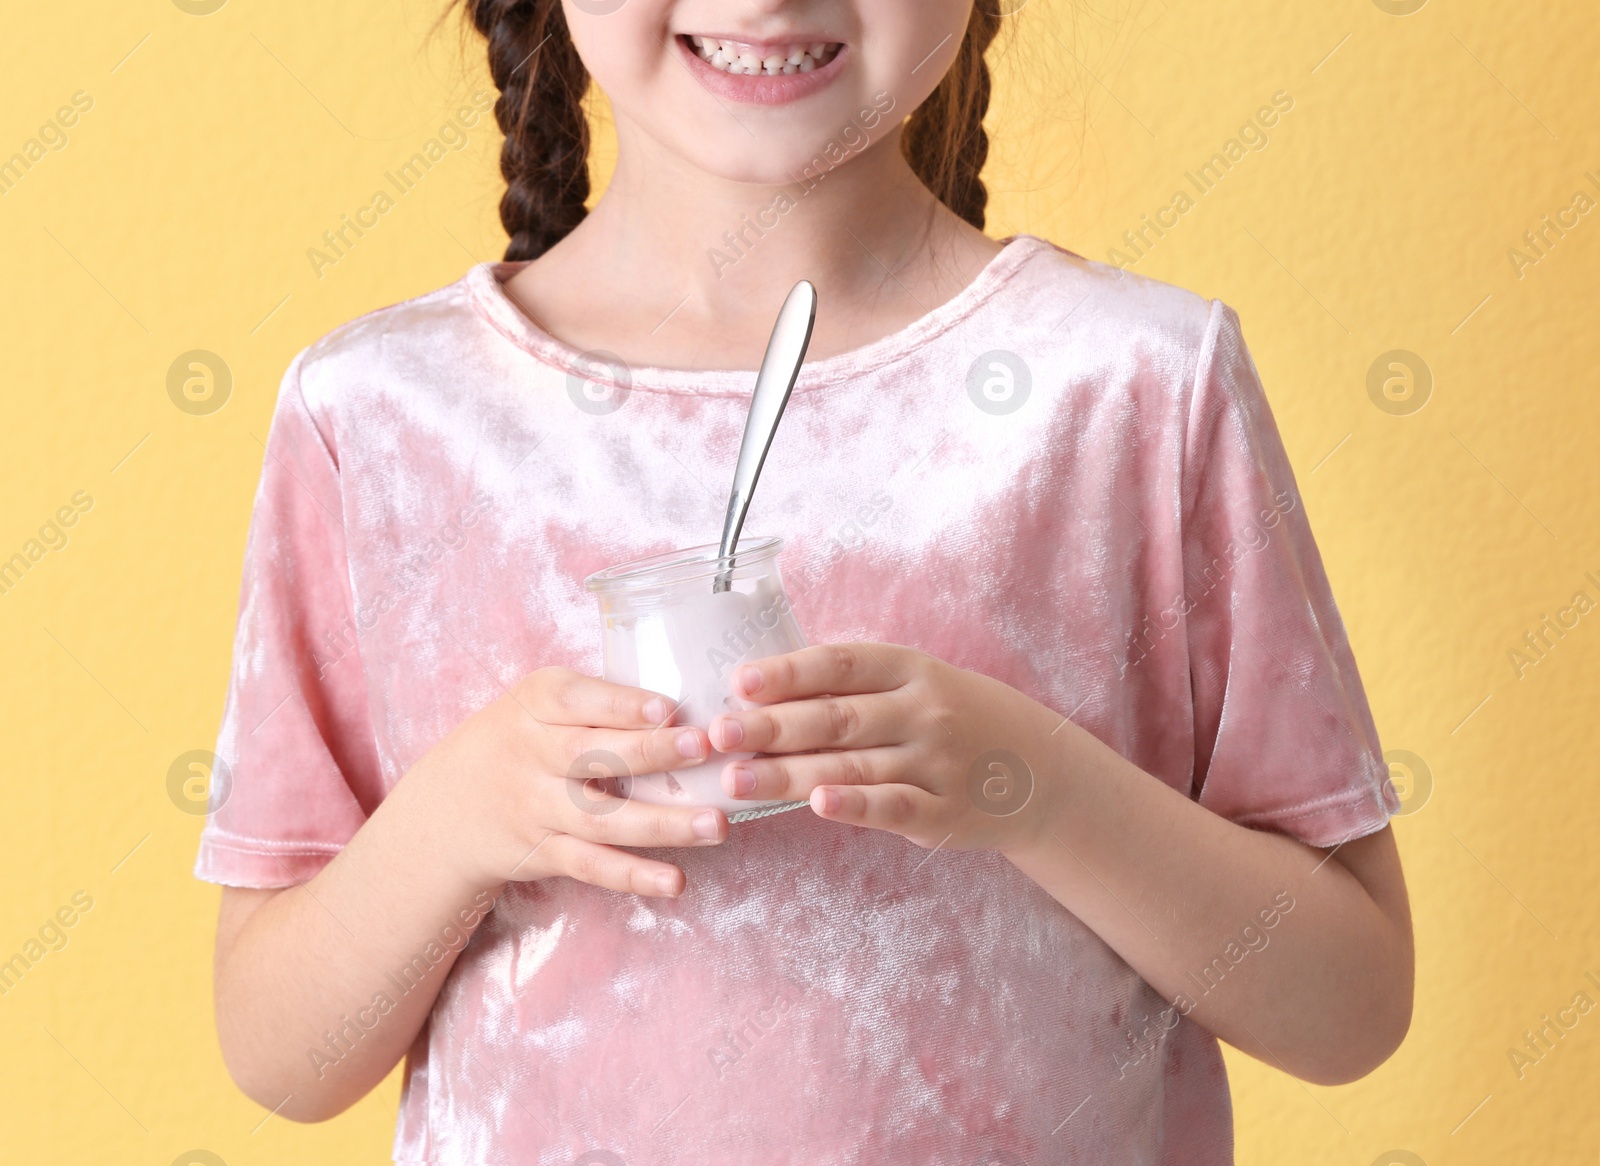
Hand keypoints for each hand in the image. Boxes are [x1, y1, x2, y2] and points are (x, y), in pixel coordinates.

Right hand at [404, 667, 729, 898]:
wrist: (448, 806)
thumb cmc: (522, 737)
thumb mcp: (540, 702)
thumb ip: (600, 700)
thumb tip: (690, 700)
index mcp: (535, 704)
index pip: (575, 700)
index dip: (621, 705)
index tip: (669, 708)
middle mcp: (532, 755)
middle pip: (591, 756)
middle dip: (650, 752)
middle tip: (705, 748)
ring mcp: (537, 808)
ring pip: (601, 819)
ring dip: (661, 824)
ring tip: (715, 824)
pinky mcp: (544, 852)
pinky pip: (592, 866)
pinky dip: (633, 876)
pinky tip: (675, 881)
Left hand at [707, 643, 1061, 853]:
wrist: (1040, 772)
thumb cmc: (956, 718)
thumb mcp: (917, 684)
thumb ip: (854, 686)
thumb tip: (761, 689)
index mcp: (911, 670)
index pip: (842, 664)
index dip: (789, 672)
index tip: (740, 682)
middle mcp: (924, 712)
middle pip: (837, 718)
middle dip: (771, 726)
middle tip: (717, 734)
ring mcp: (937, 763)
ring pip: (852, 767)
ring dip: (789, 774)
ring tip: (735, 779)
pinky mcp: (945, 813)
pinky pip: (894, 807)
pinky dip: (856, 806)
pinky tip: (818, 805)